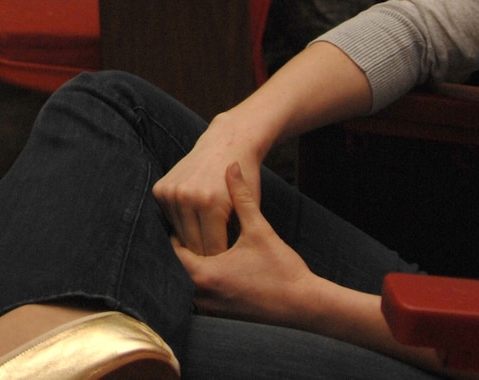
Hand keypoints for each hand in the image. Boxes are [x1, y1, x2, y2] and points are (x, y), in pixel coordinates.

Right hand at [153, 114, 269, 257]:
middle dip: (206, 257)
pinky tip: (193, 227)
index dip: (222, 262)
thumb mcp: (250, 206)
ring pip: (179, 236)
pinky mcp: (160, 189)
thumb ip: (237, 237)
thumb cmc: (245, 177)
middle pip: (193, 245)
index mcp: (210, 204)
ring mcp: (171, 193)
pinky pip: (170, 220)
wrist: (227, 143)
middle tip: (216, 266)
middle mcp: (186, 198)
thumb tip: (227, 268)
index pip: (212, 250)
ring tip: (204, 249)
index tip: (229, 270)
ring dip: (191, 243)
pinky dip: (181, 226)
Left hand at [172, 164, 324, 326]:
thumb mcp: (259, 228)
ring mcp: (210, 308)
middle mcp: (201, 295)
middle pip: (175, 268)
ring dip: (188, 265)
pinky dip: (199, 280)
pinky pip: (199, 295)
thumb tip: (233, 165)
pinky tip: (210, 263)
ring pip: (186, 283)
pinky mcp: (220, 314)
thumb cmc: (282, 267)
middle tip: (182, 223)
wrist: (305, 305)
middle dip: (180, 247)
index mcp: (205, 274)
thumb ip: (241, 197)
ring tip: (194, 240)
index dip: (175, 229)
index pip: (173, 250)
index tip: (181, 212)